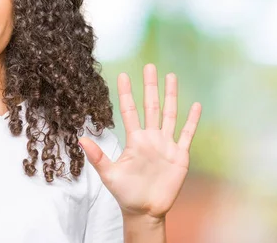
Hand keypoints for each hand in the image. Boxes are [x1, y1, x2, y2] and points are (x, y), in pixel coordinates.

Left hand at [79, 64, 201, 219]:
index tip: (122, 75)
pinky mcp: (179, 155)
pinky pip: (187, 134)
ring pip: (170, 114)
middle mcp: (151, 138)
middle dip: (150, 86)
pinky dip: (192, 120)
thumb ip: (98, 157)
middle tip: (150, 66)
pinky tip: (195, 105)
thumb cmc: (126, 193)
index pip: (130, 111)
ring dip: (171, 96)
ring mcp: (166, 145)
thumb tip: (80, 139)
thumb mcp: (109, 174)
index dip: (126, 93)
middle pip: (151, 106)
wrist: (145, 210)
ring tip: (171, 77)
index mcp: (134, 140)